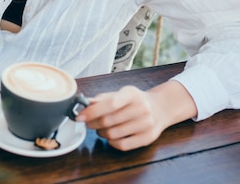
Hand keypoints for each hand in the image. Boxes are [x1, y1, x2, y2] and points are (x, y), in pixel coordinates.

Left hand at [76, 80, 196, 150]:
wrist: (160, 108)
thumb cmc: (135, 100)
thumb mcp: (121, 93)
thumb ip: (103, 99)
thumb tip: (84, 104)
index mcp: (132, 94)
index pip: (110, 103)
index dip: (92, 111)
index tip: (79, 116)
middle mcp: (142, 108)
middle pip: (109, 121)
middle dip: (93, 123)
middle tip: (88, 123)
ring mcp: (146, 124)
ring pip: (113, 134)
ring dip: (101, 133)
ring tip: (101, 128)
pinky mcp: (148, 138)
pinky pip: (122, 145)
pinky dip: (111, 142)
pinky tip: (111, 136)